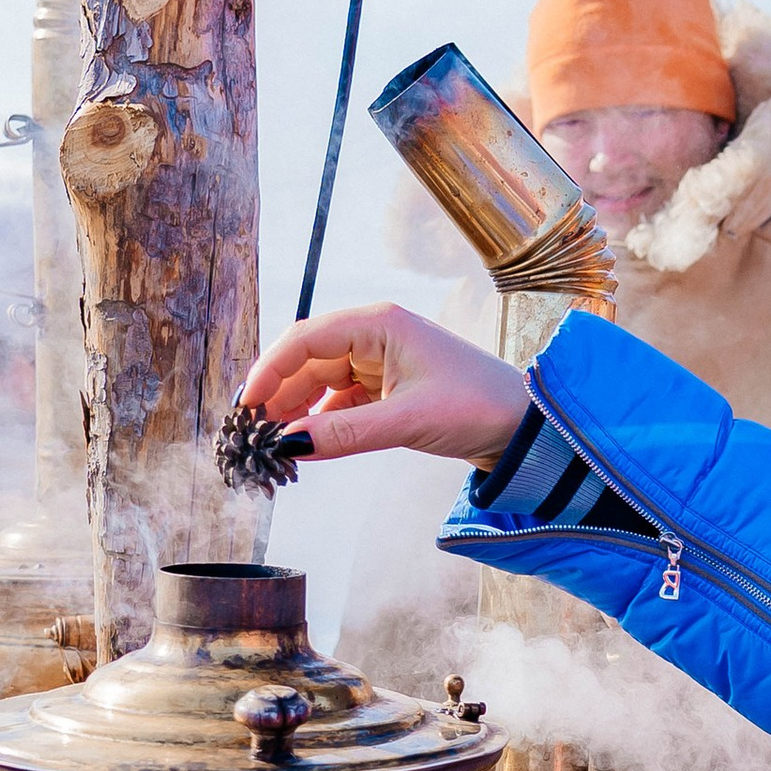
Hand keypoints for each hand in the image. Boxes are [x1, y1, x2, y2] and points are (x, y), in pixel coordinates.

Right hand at [236, 304, 532, 468]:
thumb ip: (344, 433)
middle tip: (249, 432)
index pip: (306, 339)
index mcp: (379, 324)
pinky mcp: (388, 390)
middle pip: (308, 361)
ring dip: (296, 410)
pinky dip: (320, 421)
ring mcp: (381, 363)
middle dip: (278, 394)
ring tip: (269, 442)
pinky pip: (340, 402)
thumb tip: (287, 446)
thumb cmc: (477, 406)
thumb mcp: (406, 421)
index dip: (270, 370)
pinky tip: (304, 444)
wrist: (525, 426)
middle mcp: (375, 336)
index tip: (246, 405)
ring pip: (321, 383)